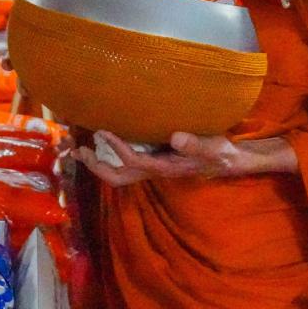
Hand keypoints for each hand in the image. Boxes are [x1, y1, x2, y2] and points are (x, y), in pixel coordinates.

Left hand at [73, 130, 296, 187]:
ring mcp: (153, 168)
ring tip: (79, 148)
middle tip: (77, 149)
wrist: (230, 161)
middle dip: (96, 165)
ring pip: (119, 173)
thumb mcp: (213, 147)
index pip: (136, 162)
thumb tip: (176, 138)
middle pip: (119, 177)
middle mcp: (155, 171)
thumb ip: (196, 144)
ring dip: (98, 162)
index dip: (118, 148)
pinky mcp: (154, 161)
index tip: (102, 131)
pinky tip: (99, 142)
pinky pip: (125, 164)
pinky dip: (108, 156)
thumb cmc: (221, 152)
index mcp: (166, 167)